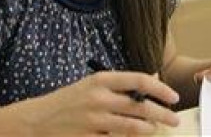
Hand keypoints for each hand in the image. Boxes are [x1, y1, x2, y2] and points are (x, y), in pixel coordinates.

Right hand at [27, 70, 180, 134]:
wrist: (36, 121)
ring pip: (132, 127)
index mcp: (100, 80)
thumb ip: (120, 84)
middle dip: (162, 114)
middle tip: (174, 119)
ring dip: (148, 129)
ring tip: (154, 129)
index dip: (160, 89)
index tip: (173, 97)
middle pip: (140, 107)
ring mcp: (92, 121)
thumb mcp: (91, 84)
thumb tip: (153, 81)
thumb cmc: (67, 101)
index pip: (139, 80)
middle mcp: (98, 99)